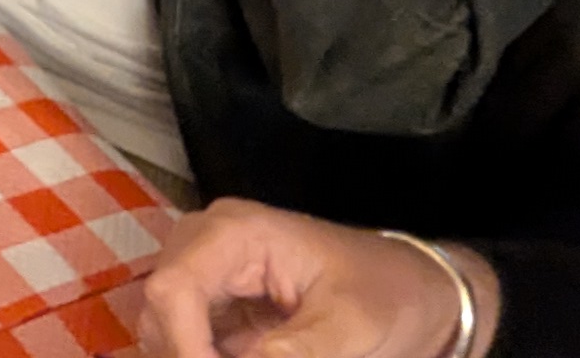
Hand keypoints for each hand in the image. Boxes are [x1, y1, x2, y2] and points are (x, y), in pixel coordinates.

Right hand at [138, 201, 485, 357]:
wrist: (420, 293)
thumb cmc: (390, 295)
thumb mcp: (351, 329)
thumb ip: (294, 354)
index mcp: (237, 233)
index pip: (173, 289)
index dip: (183, 347)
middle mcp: (208, 247)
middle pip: (159, 312)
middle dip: (187, 355)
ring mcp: (209, 277)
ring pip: (165, 333)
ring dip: (196, 356)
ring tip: (263, 356)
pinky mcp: (219, 309)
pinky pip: (188, 343)